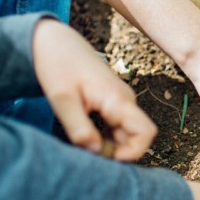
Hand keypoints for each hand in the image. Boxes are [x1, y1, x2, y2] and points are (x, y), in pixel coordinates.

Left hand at [32, 19, 156, 160]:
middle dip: (116, 151)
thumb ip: (79, 129)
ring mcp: (119, 101)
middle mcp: (125, 101)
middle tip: (86, 153)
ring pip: (125, 133)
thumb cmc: (57, 66)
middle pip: (136, 136)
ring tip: (81, 143)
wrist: (54, 41)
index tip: (105, 158)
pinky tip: (82, 134)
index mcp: (118, 100)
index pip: (145, 133)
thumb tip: (96, 152)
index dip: (133, 152)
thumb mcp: (62, 99)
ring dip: (108, 144)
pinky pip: (116, 125)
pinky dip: (104, 136)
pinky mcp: (111, 101)